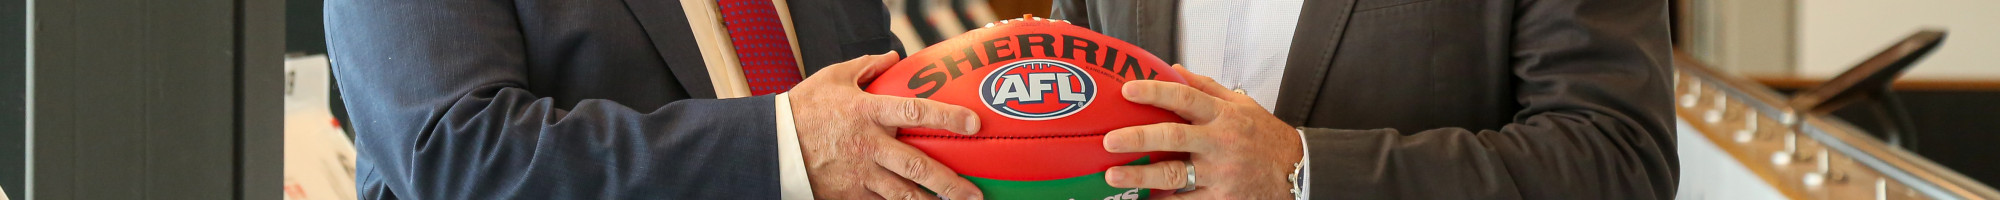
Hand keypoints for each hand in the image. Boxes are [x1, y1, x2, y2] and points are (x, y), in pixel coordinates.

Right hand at [789, 52, 985, 199]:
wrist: (772, 145)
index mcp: (867, 111)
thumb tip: (893, 58)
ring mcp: (859, 174)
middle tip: (974, 193)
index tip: (973, 123)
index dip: (946, 117)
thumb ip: (867, 66)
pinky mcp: (849, 195)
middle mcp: (868, 145)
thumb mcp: (833, 78)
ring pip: (903, 194)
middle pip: (916, 166)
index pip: (914, 112)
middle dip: (949, 181)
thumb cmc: (804, 109)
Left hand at [1102, 65, 1303, 198]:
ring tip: (1115, 175)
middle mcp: (1219, 143)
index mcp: (1223, 116)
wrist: (1297, 173)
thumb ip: (1207, 88)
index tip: (1129, 90)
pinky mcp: (1222, 199)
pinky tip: (1145, 199)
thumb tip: (1174, 70)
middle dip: (1139, 137)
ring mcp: (1220, 173)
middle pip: (1174, 137)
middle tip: (1111, 139)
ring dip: (1142, 177)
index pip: (1186, 97)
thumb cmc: (1265, 136)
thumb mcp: (1242, 105)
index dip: (1156, 91)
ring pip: (1176, 175)